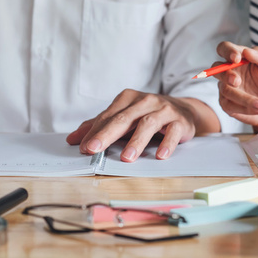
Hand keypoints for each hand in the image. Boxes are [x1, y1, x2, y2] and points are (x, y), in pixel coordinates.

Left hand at [66, 89, 219, 161]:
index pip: (108, 116)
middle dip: (107, 134)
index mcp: (128, 98)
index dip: (94, 132)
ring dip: (136, 142)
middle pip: (124, 118)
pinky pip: (172, 132)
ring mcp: (164, 109)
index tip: (83, 147)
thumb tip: (73, 139)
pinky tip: (160, 155)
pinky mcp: (179, 121)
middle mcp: (145, 101)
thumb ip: (100, 126)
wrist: (185, 110)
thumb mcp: (125, 117)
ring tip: (126, 158)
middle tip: (94, 149)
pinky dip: (166, 143)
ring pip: (147, 124)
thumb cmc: (149, 114)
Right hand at [215, 42, 257, 130]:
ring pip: (225, 89)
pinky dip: (244, 108)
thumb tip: (247, 50)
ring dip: (244, 98)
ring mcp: (226, 87)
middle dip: (226, 75)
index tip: (236, 58)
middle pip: (215, 68)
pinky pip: (228, 105)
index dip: (227, 51)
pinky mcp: (227, 103)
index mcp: (240, 58)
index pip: (225, 48)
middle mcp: (230, 71)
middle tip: (237, 82)